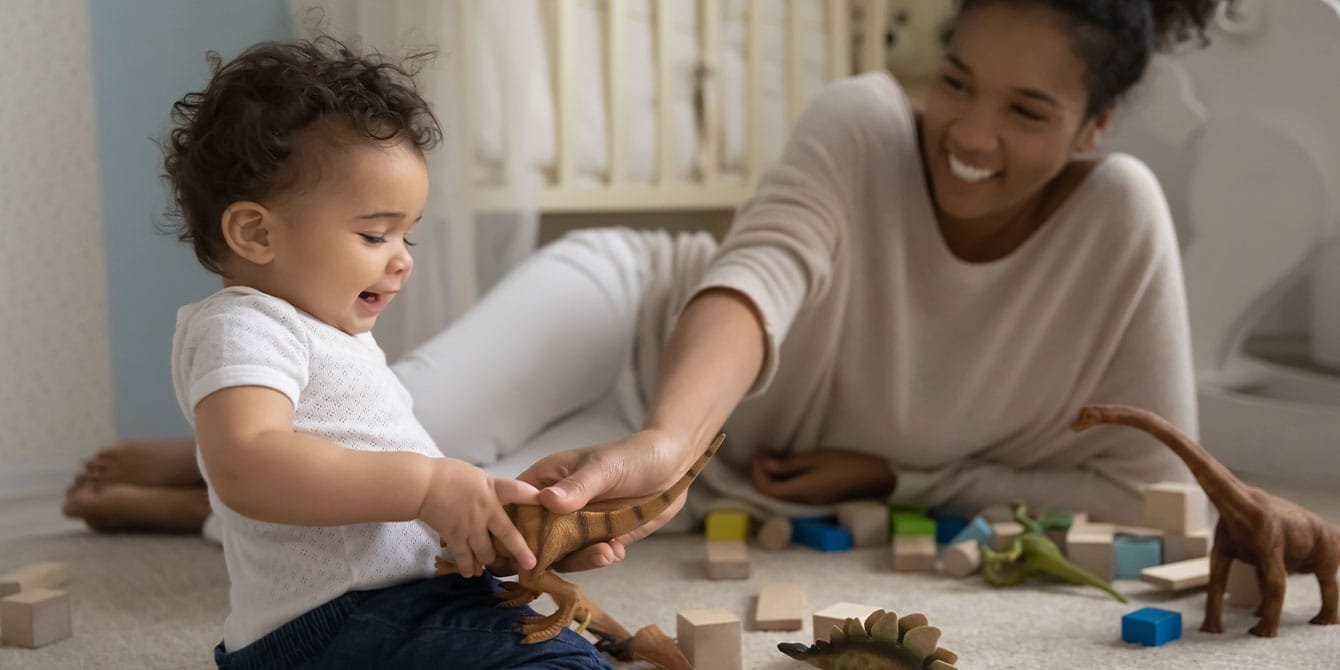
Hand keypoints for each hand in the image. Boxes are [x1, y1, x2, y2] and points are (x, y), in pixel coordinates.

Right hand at [418, 458, 538, 577]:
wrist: (421, 484)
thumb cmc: (446, 474)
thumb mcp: (475, 475)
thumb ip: (489, 488)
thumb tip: (498, 496)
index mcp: (492, 489)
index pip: (519, 491)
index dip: (536, 498)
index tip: (550, 506)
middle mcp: (486, 510)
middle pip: (508, 534)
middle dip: (520, 551)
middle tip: (531, 564)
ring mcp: (470, 526)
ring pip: (486, 551)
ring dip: (491, 561)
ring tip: (495, 567)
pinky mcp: (454, 537)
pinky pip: (464, 557)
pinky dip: (467, 566)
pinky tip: (470, 573)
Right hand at [512, 428, 694, 571]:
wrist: (673, 467)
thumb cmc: (633, 456)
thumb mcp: (604, 468)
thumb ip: (578, 487)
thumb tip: (548, 501)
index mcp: (546, 481)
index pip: (515, 507)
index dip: (511, 529)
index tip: (516, 549)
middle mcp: (556, 506)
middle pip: (533, 538)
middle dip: (545, 555)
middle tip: (563, 561)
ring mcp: (576, 525)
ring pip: (560, 554)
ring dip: (580, 559)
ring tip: (606, 552)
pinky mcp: (598, 538)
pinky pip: (588, 557)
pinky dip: (600, 558)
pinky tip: (617, 550)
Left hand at [750, 447, 896, 504]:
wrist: (874, 479)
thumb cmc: (847, 464)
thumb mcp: (816, 458)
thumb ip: (789, 464)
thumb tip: (764, 465)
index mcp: (800, 492)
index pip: (766, 488)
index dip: (757, 472)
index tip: (760, 451)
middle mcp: (801, 502)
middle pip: (771, 493)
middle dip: (762, 473)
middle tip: (764, 451)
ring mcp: (809, 504)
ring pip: (781, 493)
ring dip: (772, 476)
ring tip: (774, 455)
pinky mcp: (815, 501)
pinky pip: (792, 493)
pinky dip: (784, 480)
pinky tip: (788, 465)